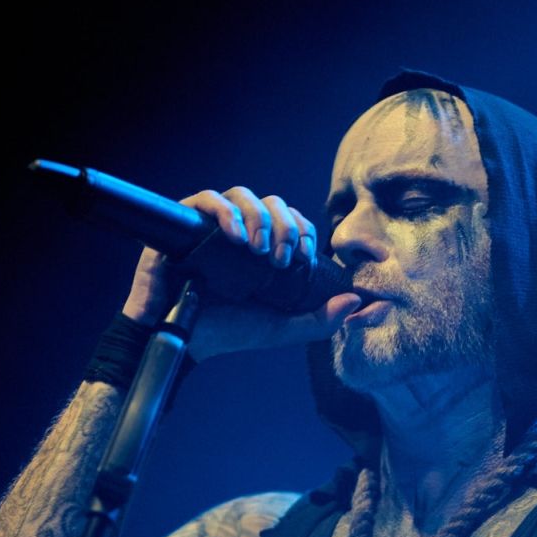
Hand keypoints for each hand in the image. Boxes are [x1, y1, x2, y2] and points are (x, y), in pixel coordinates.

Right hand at [122, 186, 360, 357]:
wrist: (180, 341)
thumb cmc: (226, 331)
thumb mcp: (280, 328)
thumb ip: (320, 319)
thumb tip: (357, 302)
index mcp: (264, 248)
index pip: (293, 220)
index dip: (303, 232)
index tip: (303, 261)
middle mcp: (239, 231)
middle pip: (272, 204)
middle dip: (286, 227)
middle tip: (283, 260)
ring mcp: (211, 224)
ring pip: (243, 194)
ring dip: (258, 219)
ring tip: (258, 250)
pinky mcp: (183, 222)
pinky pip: (208, 199)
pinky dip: (225, 213)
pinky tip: (234, 236)